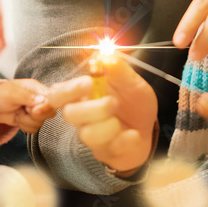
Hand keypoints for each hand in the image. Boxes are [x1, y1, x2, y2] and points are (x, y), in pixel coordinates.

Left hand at [0, 79, 54, 133]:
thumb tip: (42, 100)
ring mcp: (35, 111)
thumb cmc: (0, 94)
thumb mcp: (12, 93)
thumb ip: (27, 96)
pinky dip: (24, 127)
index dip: (45, 107)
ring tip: (17, 113)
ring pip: (41, 123)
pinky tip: (17, 119)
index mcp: (38, 89)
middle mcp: (39, 100)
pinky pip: (34, 129)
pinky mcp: (30, 120)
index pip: (52, 99)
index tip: (32, 110)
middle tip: (23, 110)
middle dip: (34, 116)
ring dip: (26, 121)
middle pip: (49, 113)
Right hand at [47, 56, 157, 174]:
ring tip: (122, 120)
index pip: (59, 93)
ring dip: (110, 125)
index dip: (67, 90)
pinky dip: (125, 140)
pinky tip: (134, 134)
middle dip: (93, 109)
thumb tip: (107, 55)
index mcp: (83, 94)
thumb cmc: (134, 103)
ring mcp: (92, 135)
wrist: (148, 129)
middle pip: (70, 114)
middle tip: (113, 102)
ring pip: (88, 134)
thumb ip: (119, 70)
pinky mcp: (104, 152)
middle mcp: (82, 115)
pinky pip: (108, 148)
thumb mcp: (132, 82)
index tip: (87, 83)